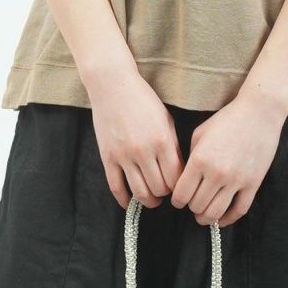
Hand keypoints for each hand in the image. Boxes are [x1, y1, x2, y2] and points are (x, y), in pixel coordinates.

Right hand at [87, 68, 184, 209]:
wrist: (112, 85)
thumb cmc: (142, 99)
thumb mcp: (166, 119)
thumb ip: (173, 146)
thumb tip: (178, 172)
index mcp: (162, 141)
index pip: (176, 179)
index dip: (179, 186)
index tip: (178, 185)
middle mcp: (144, 151)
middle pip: (159, 188)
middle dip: (164, 193)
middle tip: (164, 190)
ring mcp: (124, 156)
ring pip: (140, 192)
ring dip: (148, 200)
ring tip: (151, 197)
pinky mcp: (107, 157)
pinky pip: (116, 187)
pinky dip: (124, 200)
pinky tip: (129, 202)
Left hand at [171, 91, 286, 226]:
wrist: (258, 113)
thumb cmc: (226, 120)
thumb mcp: (199, 134)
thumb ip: (190, 158)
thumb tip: (185, 180)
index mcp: (200, 160)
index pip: (182, 193)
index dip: (177, 200)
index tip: (177, 200)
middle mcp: (217, 173)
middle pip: (197, 205)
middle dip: (191, 207)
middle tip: (191, 204)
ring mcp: (237, 180)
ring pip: (216, 212)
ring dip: (206, 217)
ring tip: (202, 215)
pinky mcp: (253, 184)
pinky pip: (239, 210)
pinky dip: (228, 219)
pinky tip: (221, 219)